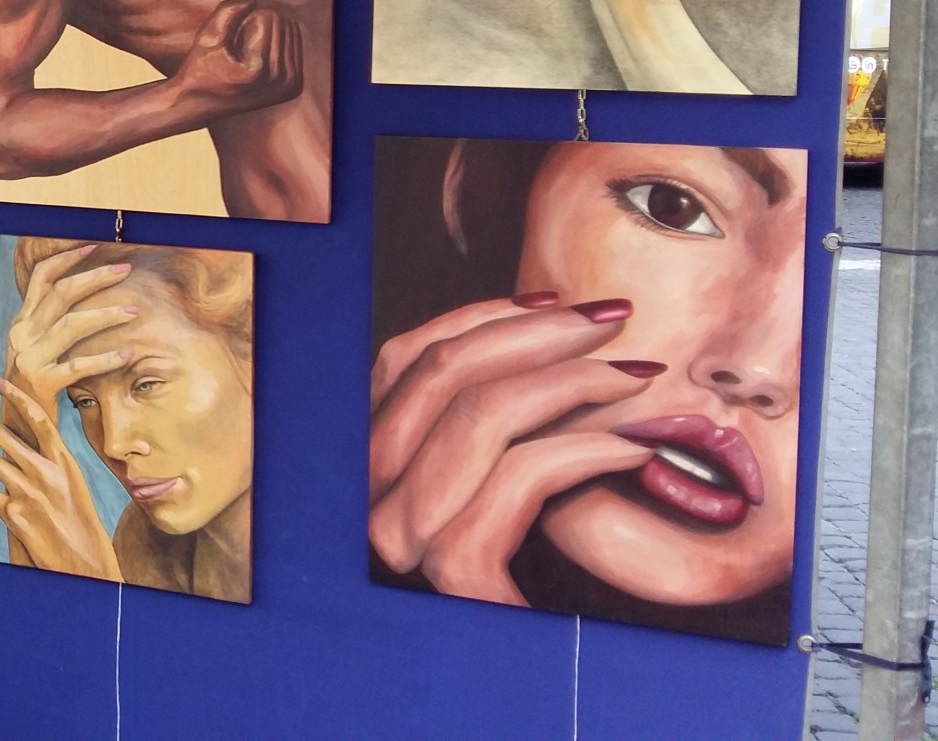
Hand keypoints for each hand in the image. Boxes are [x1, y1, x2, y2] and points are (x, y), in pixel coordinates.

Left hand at [0, 378, 121, 580]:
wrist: (85, 564)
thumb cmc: (81, 525)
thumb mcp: (74, 486)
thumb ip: (52, 465)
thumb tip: (31, 448)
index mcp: (65, 462)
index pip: (39, 419)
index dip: (18, 396)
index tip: (1, 382)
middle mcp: (46, 473)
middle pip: (2, 436)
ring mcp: (28, 492)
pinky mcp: (13, 514)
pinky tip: (4, 506)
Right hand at [2, 244, 138, 424]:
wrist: (19, 427)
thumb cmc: (36, 387)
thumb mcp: (36, 350)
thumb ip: (51, 326)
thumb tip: (83, 299)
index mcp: (21, 323)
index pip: (41, 279)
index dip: (66, 259)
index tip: (93, 247)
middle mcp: (22, 335)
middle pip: (61, 294)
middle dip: (95, 277)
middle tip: (124, 269)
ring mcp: (29, 358)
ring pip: (71, 324)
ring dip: (106, 314)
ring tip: (133, 311)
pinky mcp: (41, 383)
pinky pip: (78, 365)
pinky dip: (105, 358)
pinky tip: (127, 355)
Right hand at [171, 0, 302, 115]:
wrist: (199, 105)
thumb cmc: (200, 67)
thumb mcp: (207, 37)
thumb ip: (228, 12)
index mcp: (258, 71)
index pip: (268, 17)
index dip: (245, 19)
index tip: (230, 42)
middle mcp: (279, 81)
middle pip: (283, 23)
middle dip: (259, 25)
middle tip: (239, 49)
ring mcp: (290, 86)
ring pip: (291, 30)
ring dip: (268, 33)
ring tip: (247, 56)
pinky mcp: (294, 87)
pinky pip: (295, 44)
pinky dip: (276, 43)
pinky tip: (259, 59)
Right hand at [368, 296, 657, 604]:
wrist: (533, 695)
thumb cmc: (517, 595)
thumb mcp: (474, 493)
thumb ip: (475, 435)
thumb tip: (530, 342)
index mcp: (357, 470)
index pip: (398, 360)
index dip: (477, 316)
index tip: (554, 299)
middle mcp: (359, 502)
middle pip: (438, 373)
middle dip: (536, 331)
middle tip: (615, 322)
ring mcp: (398, 542)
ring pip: (481, 415)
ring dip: (574, 382)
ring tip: (639, 379)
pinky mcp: (457, 580)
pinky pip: (523, 478)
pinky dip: (589, 448)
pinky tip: (637, 447)